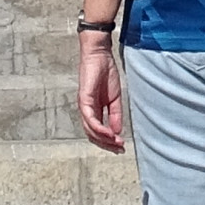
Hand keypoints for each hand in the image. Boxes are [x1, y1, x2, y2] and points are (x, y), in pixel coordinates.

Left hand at [76, 32, 126, 151]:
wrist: (100, 55)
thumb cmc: (106, 74)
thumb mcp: (115, 98)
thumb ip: (115, 115)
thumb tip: (117, 132)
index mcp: (93, 110)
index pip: (97, 132)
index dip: (108, 142)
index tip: (121, 147)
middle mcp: (86, 110)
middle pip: (92, 135)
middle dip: (106, 144)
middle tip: (119, 149)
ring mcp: (83, 105)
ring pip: (90, 130)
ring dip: (103, 139)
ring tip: (117, 143)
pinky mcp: (84, 99)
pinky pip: (90, 118)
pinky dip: (99, 128)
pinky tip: (110, 133)